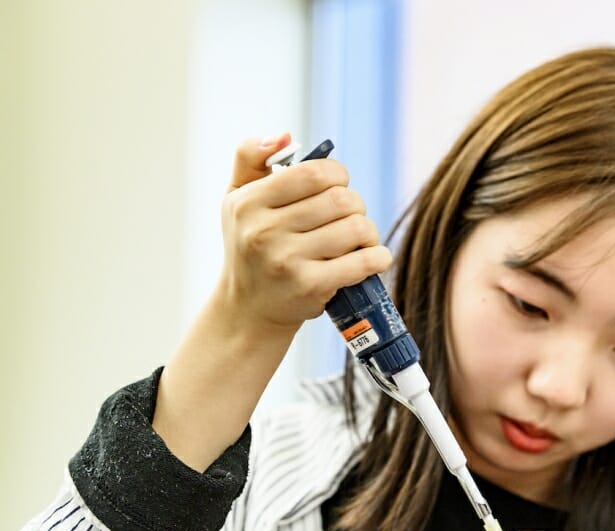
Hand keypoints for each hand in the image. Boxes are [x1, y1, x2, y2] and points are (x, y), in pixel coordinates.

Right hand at [218, 133, 391, 335]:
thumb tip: (283, 135)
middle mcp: (264, 232)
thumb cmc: (249, 245)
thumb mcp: (236, 199)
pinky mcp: (309, 288)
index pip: (313, 173)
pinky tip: (375, 257)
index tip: (338, 186)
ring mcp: (287, 262)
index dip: (337, 175)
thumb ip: (250, 157)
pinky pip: (361, 263)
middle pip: (341, 200)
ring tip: (360, 238)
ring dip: (368, 232)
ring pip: (355, 229)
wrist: (248, 310)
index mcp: (249, 204)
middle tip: (351, 215)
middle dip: (356, 204)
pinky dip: (378, 258)